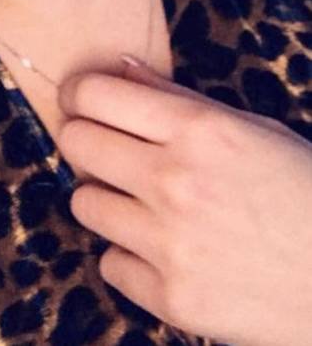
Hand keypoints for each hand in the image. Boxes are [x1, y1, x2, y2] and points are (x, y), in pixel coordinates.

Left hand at [56, 55, 311, 345]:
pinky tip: (167, 252)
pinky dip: (131, 259)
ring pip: (83, 203)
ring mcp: (171, 243)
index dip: (78, 93)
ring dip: (106, 200)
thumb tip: (118, 66)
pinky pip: (109, 263)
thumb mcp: (252, 129)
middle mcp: (177, 181)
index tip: (79, 102)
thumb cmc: (302, 193)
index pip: (93, 94)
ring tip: (143, 206)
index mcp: (200, 130)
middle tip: (106, 152)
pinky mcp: (171, 298)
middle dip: (84, 141)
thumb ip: (177, 99)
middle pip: (74, 142)